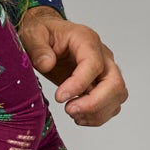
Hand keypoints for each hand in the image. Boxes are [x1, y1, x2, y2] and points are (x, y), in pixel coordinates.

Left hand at [18, 7, 127, 125]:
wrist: (48, 36)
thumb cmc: (43, 33)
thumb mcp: (33, 34)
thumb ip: (38, 48)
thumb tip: (47, 64)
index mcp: (86, 40)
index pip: (94, 64)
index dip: (79, 84)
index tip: (60, 97)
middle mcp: (102, 55)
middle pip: (114, 83)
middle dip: (94, 103)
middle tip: (69, 110)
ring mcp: (105, 71)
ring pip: (117, 96)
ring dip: (97, 112)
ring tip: (72, 114)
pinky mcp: (103, 85)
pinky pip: (111, 104)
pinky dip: (98, 116)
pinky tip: (78, 117)